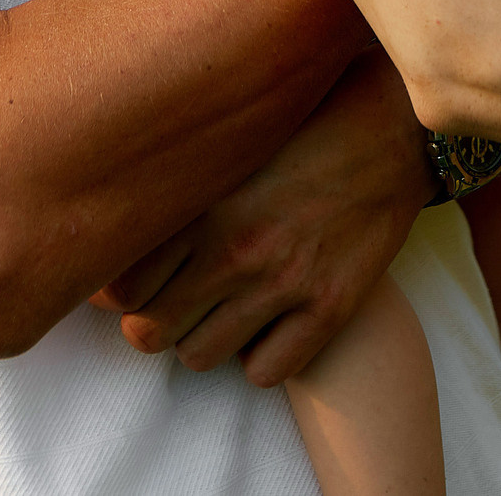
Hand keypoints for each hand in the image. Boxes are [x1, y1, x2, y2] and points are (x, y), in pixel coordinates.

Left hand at [92, 53, 429, 387]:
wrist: (393, 128)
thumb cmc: (301, 127)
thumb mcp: (227, 141)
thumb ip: (173, 184)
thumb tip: (107, 218)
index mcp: (202, 204)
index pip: (118, 288)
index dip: (118, 293)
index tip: (132, 282)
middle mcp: (235, 249)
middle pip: (148, 333)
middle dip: (153, 323)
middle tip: (173, 301)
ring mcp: (284, 284)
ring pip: (198, 358)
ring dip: (202, 340)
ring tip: (220, 309)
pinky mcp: (330, 308)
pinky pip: (265, 372)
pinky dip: (260, 357)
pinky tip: (269, 324)